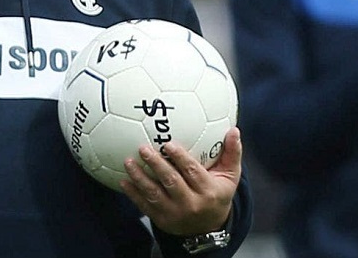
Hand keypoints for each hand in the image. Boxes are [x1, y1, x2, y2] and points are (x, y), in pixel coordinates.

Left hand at [120, 127, 241, 235]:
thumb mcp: (230, 176)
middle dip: (156, 165)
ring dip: (139, 178)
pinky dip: (133, 194)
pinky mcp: (162, 220)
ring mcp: (175, 214)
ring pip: (154, 194)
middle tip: (142, 148)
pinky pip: (144, 206)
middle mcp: (191, 204)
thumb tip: (234, 130)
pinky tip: (123, 181)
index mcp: (209, 191)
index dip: (180, 158)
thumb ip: (232, 153)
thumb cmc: (217, 193)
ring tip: (128, 162)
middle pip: (171, 182)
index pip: (193, 172)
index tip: (168, 144)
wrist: (208, 228)